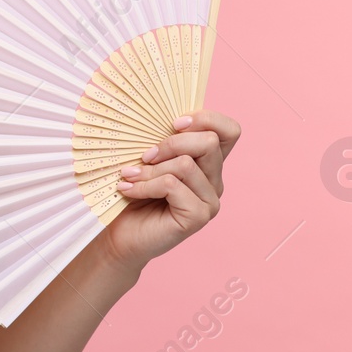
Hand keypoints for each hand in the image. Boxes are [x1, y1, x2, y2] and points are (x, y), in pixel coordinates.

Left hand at [101, 109, 241, 272]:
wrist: (122, 235)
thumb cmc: (134, 192)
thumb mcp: (150, 159)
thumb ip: (165, 141)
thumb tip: (164, 117)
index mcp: (208, 162)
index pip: (229, 130)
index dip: (206, 119)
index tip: (173, 123)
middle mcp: (215, 180)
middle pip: (209, 142)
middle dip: (171, 142)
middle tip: (145, 155)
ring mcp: (210, 200)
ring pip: (186, 164)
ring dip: (150, 168)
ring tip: (130, 175)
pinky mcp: (198, 216)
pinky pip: (172, 185)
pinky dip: (145, 184)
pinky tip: (129, 189)